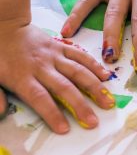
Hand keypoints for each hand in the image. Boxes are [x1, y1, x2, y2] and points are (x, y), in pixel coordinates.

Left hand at [0, 23, 114, 132]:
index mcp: (22, 77)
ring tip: (108, 102)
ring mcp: (53, 55)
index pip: (39, 98)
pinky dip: (94, 65)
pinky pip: (79, 55)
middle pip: (64, 87)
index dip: (52, 113)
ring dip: (94, 87)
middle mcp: (41, 67)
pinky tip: (106, 76)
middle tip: (93, 122)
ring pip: (77, 71)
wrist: (3, 25)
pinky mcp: (60, 46)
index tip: (64, 129)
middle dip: (80, 106)